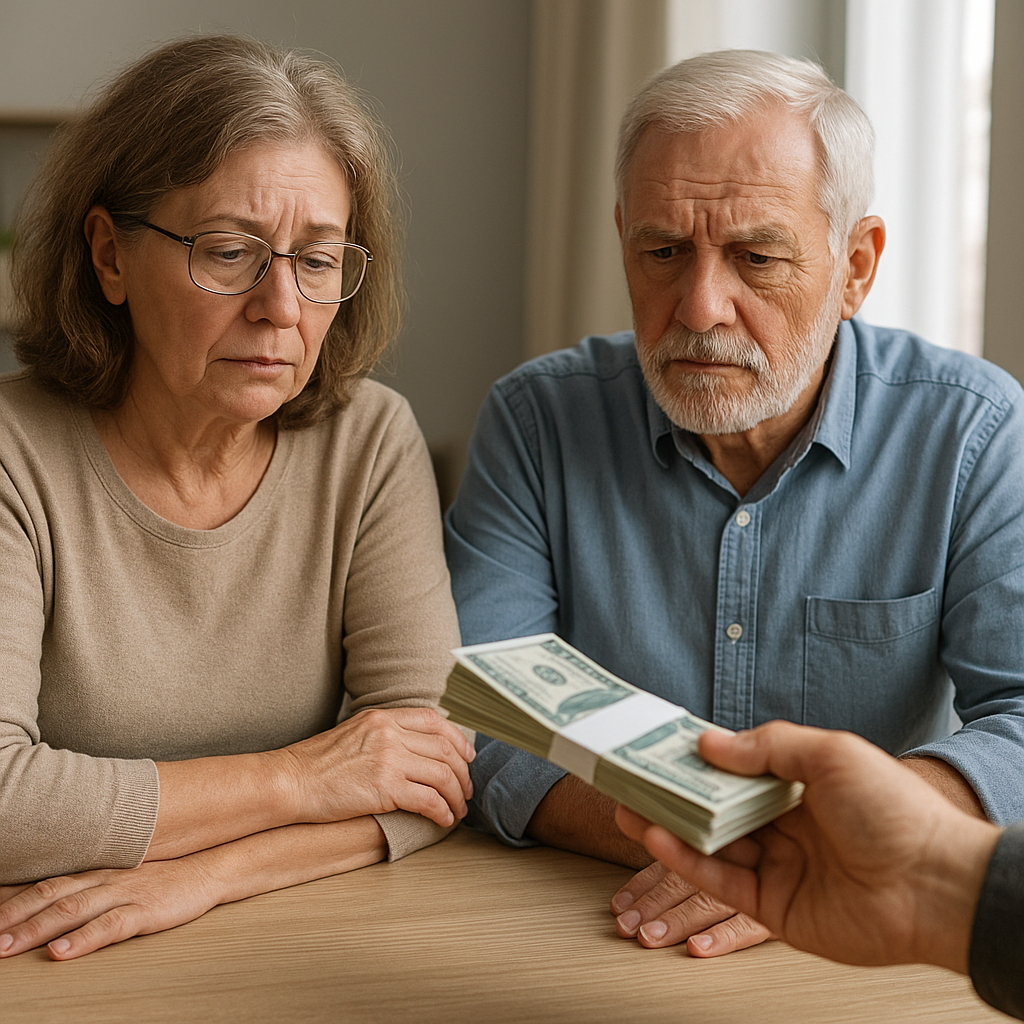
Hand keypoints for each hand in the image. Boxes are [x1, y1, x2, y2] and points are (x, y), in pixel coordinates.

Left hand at [0, 856, 219, 960]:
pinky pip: (110, 925)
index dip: (12, 901)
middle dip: (13, 917)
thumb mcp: (120, 879)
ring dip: (35, 929)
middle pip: (50, 896)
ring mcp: (124, 892)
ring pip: (72, 909)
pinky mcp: (145, 909)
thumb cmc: (161, 880)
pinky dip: (83, 939)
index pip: (45, 885)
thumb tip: (46, 906)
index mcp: (95, 873)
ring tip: (7, 947)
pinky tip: (62, 952)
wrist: (208, 870)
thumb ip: (87, 889)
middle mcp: (104, 879)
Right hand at [281, 707, 474, 826]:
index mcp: (381, 717)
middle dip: (462, 772)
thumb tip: (412, 750)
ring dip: (456, 795)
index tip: (466, 756)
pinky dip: (442, 811)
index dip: (457, 739)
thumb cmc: (315, 764)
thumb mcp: (353, 734)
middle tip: (466, 790)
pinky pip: (428, 799)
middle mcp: (389, 733)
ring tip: (457, 810)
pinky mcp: (385, 787)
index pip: (433, 720)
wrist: (289, 781)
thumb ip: (383, 735)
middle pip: (444, 748)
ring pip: (442, 774)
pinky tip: (442, 820)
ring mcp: (388, 758)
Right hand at [615, 721, 1000, 972]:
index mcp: (800, 786)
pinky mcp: (772, 907)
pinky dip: (685, 859)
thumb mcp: (830, 754)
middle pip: (715, 807)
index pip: (736, 769)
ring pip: (710, 844)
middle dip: (672, 793)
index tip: (658, 745)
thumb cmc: (894, 811)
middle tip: (630, 778)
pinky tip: (658, 837)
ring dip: (668, 825)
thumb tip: (710, 743)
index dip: (698, 758)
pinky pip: (720, 880)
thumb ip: (768, 746)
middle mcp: (785, 825)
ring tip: (629, 806)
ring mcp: (777, 866)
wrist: (936, 884)